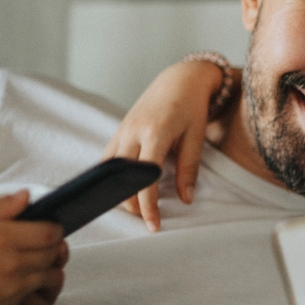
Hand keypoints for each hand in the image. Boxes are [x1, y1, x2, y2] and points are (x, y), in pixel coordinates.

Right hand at [0, 190, 69, 304]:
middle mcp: (11, 262)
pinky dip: (36, 284)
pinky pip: (36, 292)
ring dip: (48, 267)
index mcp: (1, 236)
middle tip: (43, 243)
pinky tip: (22, 277)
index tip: (50, 227)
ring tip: (35, 261)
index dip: (55, 228)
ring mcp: (12, 286)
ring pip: (50, 275)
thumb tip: (27, 196)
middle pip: (53, 253)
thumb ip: (0, 207)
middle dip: (53, 247)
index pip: (50, 232)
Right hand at [103, 60, 223, 230]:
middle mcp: (132, 132)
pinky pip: (107, 159)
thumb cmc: (191, 107)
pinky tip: (122, 189)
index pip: (145, 179)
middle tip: (147, 220)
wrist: (179, 79)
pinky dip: (112, 177)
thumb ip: (188, 169)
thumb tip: (186, 200)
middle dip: (131, 204)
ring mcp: (121, 130)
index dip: (148, 206)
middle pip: (121, 179)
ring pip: (109, 172)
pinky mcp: (118, 130)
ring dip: (119, 192)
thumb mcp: (196, 138)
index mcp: (154, 133)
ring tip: (136, 207)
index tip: (153, 225)